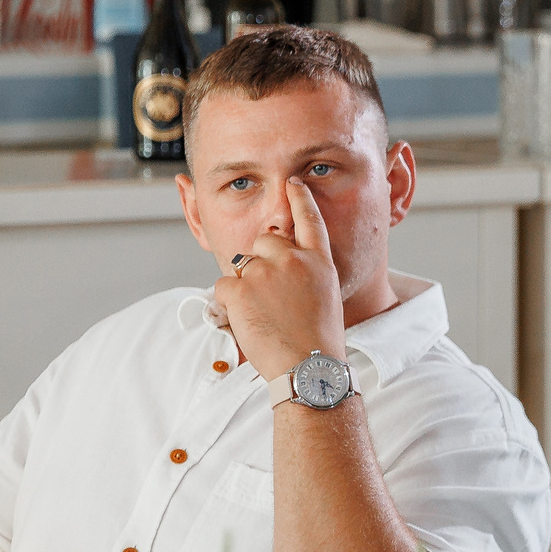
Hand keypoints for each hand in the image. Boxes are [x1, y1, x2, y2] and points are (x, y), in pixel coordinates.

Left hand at [215, 177, 348, 387]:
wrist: (309, 368)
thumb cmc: (319, 342)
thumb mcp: (326, 297)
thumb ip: (307, 273)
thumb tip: (286, 268)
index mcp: (320, 262)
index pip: (310, 219)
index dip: (300, 199)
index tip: (293, 183)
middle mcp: (293, 259)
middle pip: (266, 240)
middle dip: (262, 261)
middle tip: (270, 296)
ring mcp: (266, 272)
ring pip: (242, 265)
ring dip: (246, 287)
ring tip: (264, 317)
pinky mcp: (241, 288)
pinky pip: (224, 287)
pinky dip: (230, 304)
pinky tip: (248, 321)